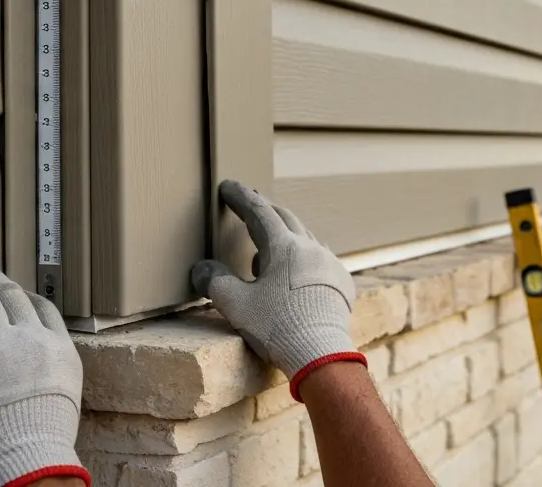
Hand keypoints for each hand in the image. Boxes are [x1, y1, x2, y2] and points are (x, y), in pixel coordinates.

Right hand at [191, 180, 363, 399]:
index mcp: (283, 247)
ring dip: (285, 234)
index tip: (228, 187)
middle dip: (264, 209)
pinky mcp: (341, 283)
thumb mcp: (236, 305)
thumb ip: (215, 282)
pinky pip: (320, 259)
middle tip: (249, 204)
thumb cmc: (277, 327)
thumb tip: (200, 269)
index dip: (240, 198)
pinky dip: (304, 256)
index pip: (258, 212)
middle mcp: (309, 248)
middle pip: (285, 218)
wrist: (321, 354)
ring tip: (269, 243)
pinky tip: (297, 271)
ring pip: (305, 237)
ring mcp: (329, 264)